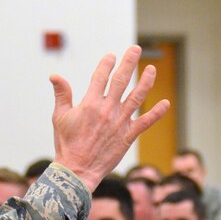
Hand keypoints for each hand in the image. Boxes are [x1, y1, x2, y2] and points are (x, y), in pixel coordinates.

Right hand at [50, 46, 168, 190]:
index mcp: (90, 104)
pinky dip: (157, 113)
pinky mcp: (128, 136)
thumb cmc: (66, 144)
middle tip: (135, 49)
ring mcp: (120, 123)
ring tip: (151, 69)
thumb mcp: (60, 117)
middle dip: (129, 62)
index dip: (106, 64)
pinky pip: (145, 122)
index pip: (100, 77)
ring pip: (137, 97)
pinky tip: (166, 103)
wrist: (77, 170)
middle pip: (121, 81)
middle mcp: (107, 110)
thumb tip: (54, 75)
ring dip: (145, 82)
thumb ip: (62, 94)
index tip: (111, 55)